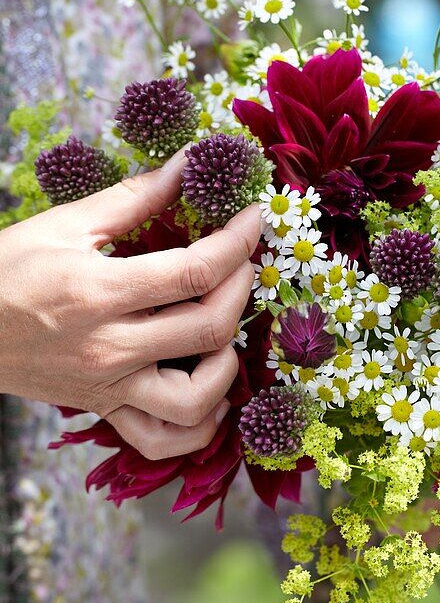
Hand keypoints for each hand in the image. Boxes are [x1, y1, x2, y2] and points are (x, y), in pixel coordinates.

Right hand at [0, 149, 260, 459]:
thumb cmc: (6, 271)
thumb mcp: (66, 224)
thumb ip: (134, 196)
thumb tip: (188, 162)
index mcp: (99, 292)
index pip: (195, 271)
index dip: (238, 242)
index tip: (253, 219)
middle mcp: (109, 347)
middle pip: (208, 328)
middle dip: (241, 289)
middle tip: (243, 263)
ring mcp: (108, 387)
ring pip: (194, 401)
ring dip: (227, 368)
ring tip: (223, 334)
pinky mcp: (103, 410)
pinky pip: (161, 440)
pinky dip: (197, 428)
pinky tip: (210, 396)